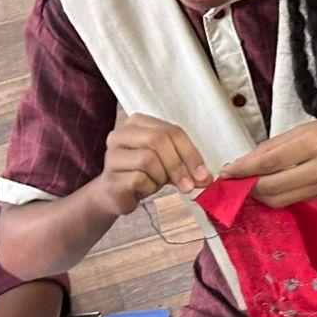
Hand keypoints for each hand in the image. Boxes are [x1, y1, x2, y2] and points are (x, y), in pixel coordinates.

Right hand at [89, 115, 211, 216]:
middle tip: (189, 186)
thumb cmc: (144, 173)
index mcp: (138, 123)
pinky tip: (145, 189)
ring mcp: (112, 155)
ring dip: (161, 177)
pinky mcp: (110, 177)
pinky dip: (149, 187)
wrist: (116, 194)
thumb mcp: (168, 163)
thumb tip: (207, 178)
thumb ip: (187, 166)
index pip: (171, 131)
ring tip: (157, 183)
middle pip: (158, 140)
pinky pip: (139, 179)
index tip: (203, 175)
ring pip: (148, 159)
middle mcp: (121, 134)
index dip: (191, 153)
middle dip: (178, 165)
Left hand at [218, 113, 316, 208]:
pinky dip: (275, 195)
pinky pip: (292, 200)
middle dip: (247, 187)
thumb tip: (249, 159)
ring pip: (280, 199)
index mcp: (314, 143)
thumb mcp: (312, 126)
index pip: (270, 161)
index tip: (225, 172)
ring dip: (259, 194)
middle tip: (232, 180)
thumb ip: (280, 143)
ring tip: (247, 184)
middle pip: (271, 188)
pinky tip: (268, 186)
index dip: (243, 169)